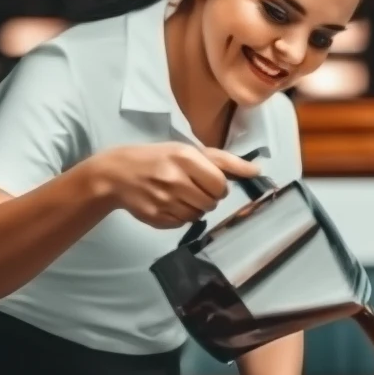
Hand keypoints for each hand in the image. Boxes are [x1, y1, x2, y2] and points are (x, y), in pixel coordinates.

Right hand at [89, 142, 258, 228]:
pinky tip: (168, 204)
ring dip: (194, 208)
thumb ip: (224, 161)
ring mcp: (164, 200)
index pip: (220, 185)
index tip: (209, 182)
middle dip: (207, 198)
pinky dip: (180, 216)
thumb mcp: (187, 150)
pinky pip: (183, 224)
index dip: (219, 187)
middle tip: (192, 188)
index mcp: (184, 157)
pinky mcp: (156, 218)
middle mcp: (174, 178)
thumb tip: (257, 171)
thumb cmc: (158, 158)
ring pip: (198, 215)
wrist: (116, 174)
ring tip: (179, 195)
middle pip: (212, 203)